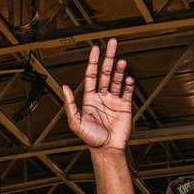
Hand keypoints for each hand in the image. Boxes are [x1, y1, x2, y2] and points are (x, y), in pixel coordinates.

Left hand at [61, 39, 133, 153]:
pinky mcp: (125, 107)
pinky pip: (127, 92)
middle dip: (108, 58)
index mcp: (89, 98)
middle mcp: (102, 97)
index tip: (96, 48)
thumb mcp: (76, 122)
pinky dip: (128, 84)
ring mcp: (114, 101)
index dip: (93, 61)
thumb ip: (70, 104)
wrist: (107, 149)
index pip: (92, 75)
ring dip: (119, 70)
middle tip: (112, 43)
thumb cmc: (90, 138)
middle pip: (105, 72)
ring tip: (121, 61)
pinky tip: (128, 79)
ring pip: (116, 80)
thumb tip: (64, 87)